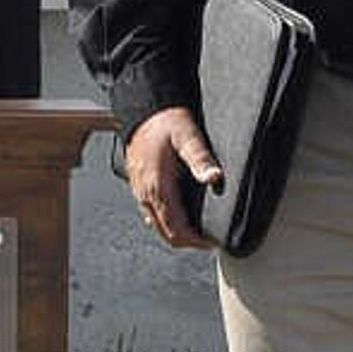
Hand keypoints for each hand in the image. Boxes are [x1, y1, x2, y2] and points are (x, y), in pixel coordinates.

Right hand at [124, 106, 222, 250]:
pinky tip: (181, 214)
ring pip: (158, 226)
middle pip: (166, 233)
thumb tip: (214, 178)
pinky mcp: (139, 186)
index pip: (176, 230)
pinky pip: (151, 214)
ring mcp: (140, 191)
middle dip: (188, 241)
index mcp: (157, 186)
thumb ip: (201, 159)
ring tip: (198, 229)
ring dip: (177, 232)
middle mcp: (145, 193)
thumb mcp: (188, 136)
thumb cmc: (165, 121)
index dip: (196, 241)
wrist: (143, 109)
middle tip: (209, 239)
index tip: (212, 242)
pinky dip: (167, 221)